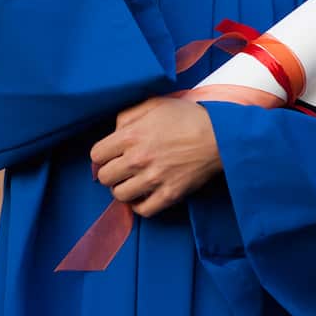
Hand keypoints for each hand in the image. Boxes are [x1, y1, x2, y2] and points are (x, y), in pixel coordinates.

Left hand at [89, 97, 222, 216]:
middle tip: (120, 169)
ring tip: (131, 182)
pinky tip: (143, 196)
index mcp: (131, 136)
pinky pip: (143, 210)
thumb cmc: (187, 117)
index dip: (102, 155)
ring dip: (123, 189)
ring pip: (120, 195)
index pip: (96, 154)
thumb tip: (114, 131)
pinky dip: (139, 205)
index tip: (110, 155)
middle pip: (104, 177)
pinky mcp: (170, 194)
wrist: (219, 135)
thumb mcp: (154, 104)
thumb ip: (128, 115)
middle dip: (110, 172)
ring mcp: (154, 179)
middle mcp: (138, 159)